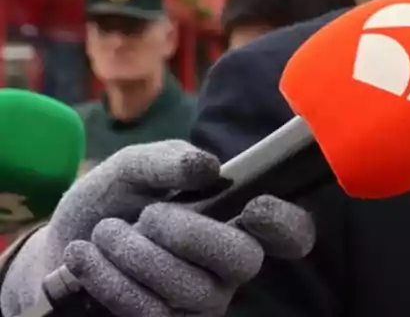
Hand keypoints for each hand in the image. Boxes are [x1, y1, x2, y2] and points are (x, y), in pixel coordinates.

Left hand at [0, 140, 314, 316]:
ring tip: (104, 231)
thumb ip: (168, 160)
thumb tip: (208, 167)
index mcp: (239, 220)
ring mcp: (201, 301)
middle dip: (191, 234)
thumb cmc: (114, 198)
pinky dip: (110, 279)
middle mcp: (230, 266)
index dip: (285, 224)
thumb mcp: (133, 166)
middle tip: (149, 214)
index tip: (254, 206)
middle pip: (244, 261)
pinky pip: (150, 313)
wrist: (65, 242)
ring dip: (136, 255)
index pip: (292, 232)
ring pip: (190, 290)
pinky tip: (85, 256)